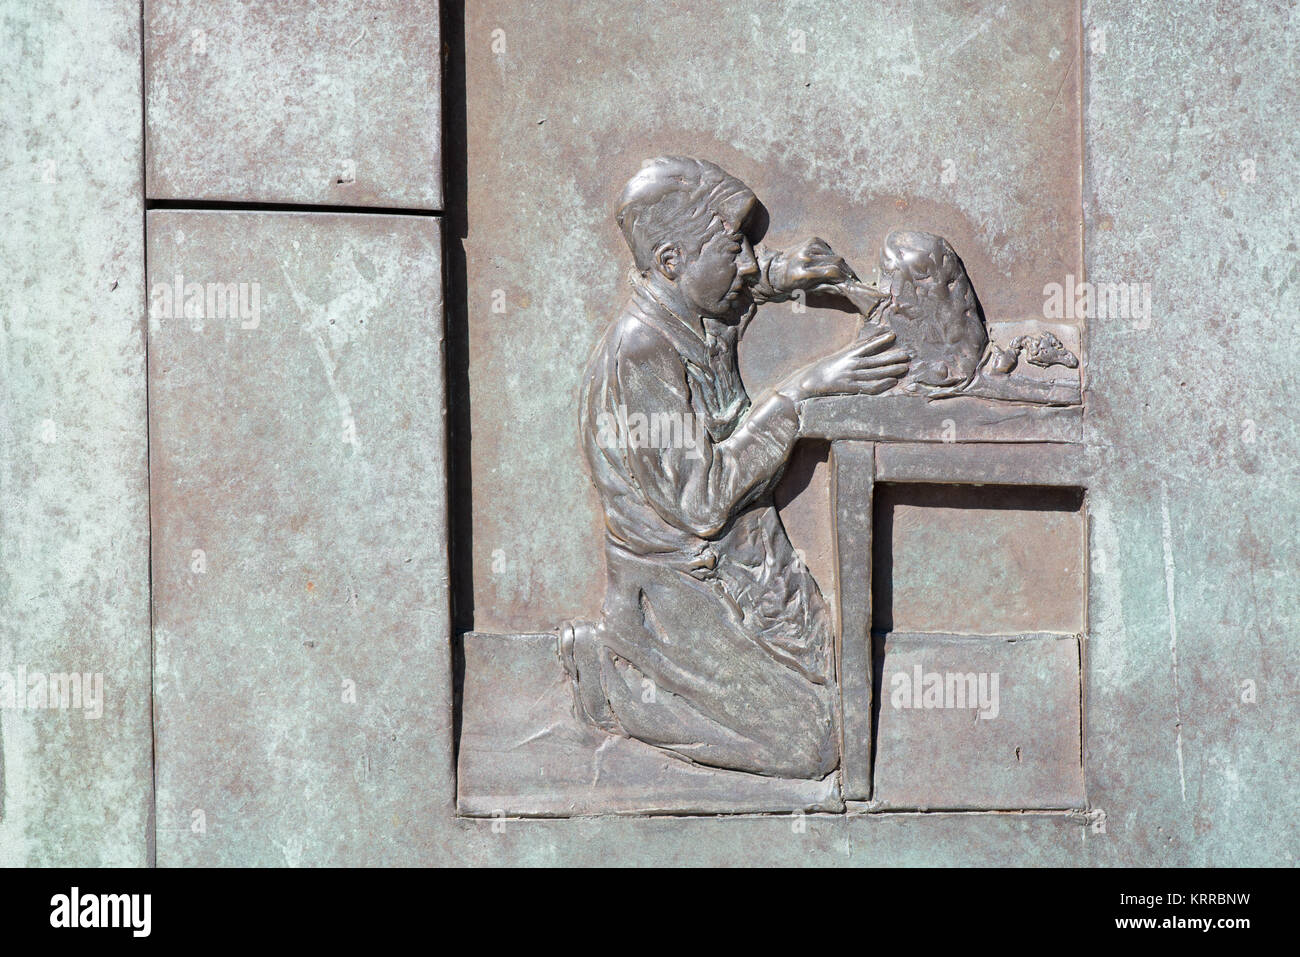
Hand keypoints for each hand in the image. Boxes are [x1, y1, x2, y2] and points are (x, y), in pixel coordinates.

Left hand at [768, 237, 856, 293]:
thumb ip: (827, 288)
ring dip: (841, 265)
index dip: (846, 278)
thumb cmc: (789, 285)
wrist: (773, 269)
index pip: (833, 272)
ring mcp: (808, 247)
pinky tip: (829, 263)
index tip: (853, 284)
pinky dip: (832, 256)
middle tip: (852, 278)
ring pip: (834, 255)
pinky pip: (828, 249)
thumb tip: (845, 289)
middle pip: (837, 262)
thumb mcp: (807, 291)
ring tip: (842, 273)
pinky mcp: (811, 240)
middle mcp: (806, 257)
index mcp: (804, 273)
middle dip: (847, 271)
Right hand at [779, 329, 910, 401]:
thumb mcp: (837, 356)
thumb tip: (866, 344)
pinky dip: (882, 384)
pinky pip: (869, 387)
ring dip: (891, 370)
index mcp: (848, 354)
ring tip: (904, 367)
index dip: (880, 340)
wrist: (809, 383)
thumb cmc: (822, 369)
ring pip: (876, 373)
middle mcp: (851, 365)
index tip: (892, 335)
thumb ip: (852, 351)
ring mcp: (852, 377)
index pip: (867, 345)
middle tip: (907, 355)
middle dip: (893, 357)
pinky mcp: (851, 388)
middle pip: (876, 360)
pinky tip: (892, 381)